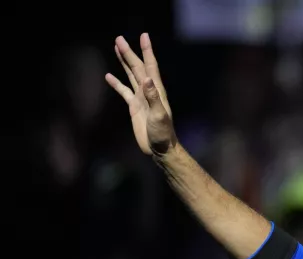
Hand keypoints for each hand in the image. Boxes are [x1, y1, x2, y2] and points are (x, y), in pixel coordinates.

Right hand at [105, 34, 176, 155]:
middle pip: (137, 67)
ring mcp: (141, 98)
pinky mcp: (134, 107)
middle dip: (129, 53)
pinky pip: (124, 91)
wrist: (160, 148)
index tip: (144, 36)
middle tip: (119, 38)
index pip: (150, 66)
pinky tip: (108, 76)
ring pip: (130, 75)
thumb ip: (153, 98)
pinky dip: (116, 83)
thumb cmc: (163, 133)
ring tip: (116, 49)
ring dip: (124, 62)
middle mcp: (148, 91)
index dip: (147, 51)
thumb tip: (146, 79)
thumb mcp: (159, 115)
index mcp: (156, 90)